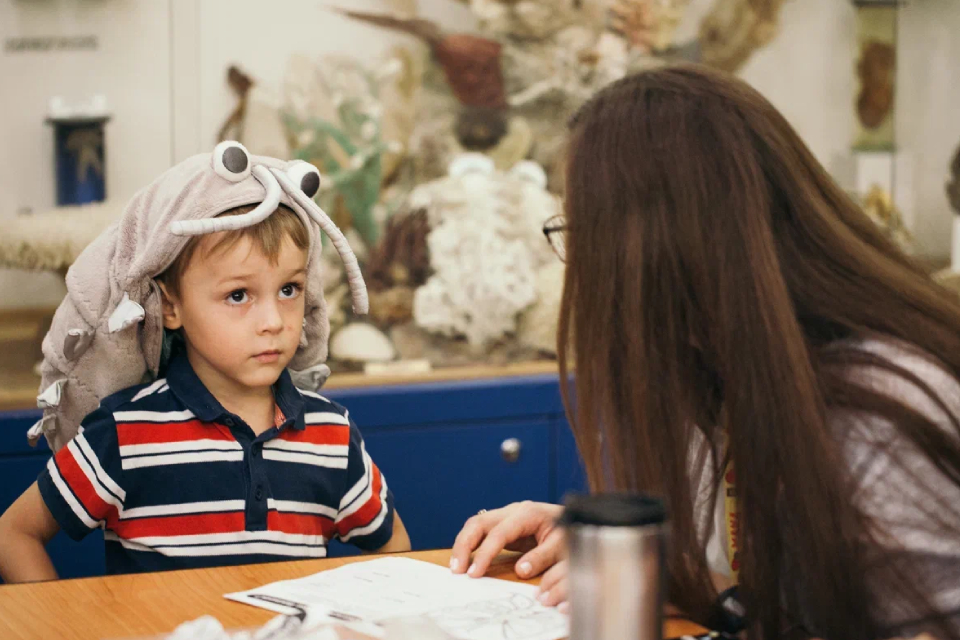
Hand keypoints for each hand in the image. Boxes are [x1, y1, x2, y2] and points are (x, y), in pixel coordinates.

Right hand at [450, 501, 564, 582]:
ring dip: (462, 545)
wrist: (572, 519)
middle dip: (464, 545)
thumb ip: (543, 557)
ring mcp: (505, 516)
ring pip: (475, 525)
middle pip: (478, 523)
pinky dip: (469, 545)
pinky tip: (465, 560)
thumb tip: (521, 571)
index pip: (499, 533)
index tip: (475, 574)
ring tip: (456, 568)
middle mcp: (512, 511)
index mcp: (526, 513)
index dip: (485, 554)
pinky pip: (480, 532)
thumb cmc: (569, 531)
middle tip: (457, 570)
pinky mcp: (502, 525)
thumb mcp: (563, 544)